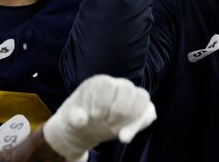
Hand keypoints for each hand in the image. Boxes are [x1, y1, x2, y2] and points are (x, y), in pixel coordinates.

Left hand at [42, 75, 156, 160]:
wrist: (83, 127)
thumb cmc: (77, 118)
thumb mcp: (69, 119)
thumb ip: (73, 118)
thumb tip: (81, 120)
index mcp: (100, 83)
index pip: (109, 85)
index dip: (104, 102)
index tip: (96, 117)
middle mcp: (118, 85)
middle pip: (128, 89)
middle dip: (120, 110)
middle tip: (107, 124)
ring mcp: (130, 96)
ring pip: (143, 97)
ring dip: (132, 117)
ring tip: (117, 131)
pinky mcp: (139, 110)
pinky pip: (149, 112)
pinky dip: (140, 125)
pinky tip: (124, 137)